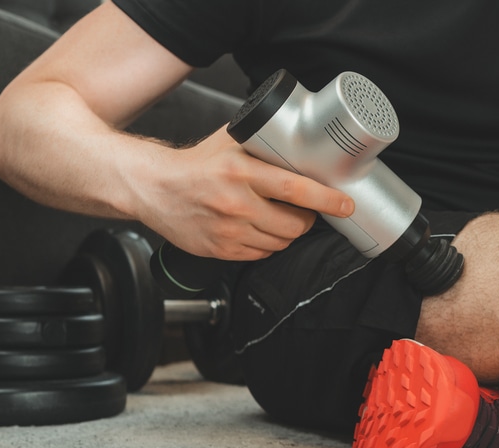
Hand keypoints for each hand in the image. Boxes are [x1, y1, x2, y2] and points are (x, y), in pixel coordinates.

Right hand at [136, 126, 353, 260]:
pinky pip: (261, 255)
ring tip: (279, 218)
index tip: (345, 204)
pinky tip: (258, 229)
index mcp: (240, 171)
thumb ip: (265, 146)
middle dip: (308, 220)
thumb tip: (304, 142)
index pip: (295, 189)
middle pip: (294, 224)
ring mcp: (228, 230)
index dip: (326, 199)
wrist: (153, 188)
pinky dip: (267, 245)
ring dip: (288, 233)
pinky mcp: (221, 249)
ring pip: (280, 242)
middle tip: (306, 211)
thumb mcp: (231, 144)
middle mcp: (235, 202)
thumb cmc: (195, 164)